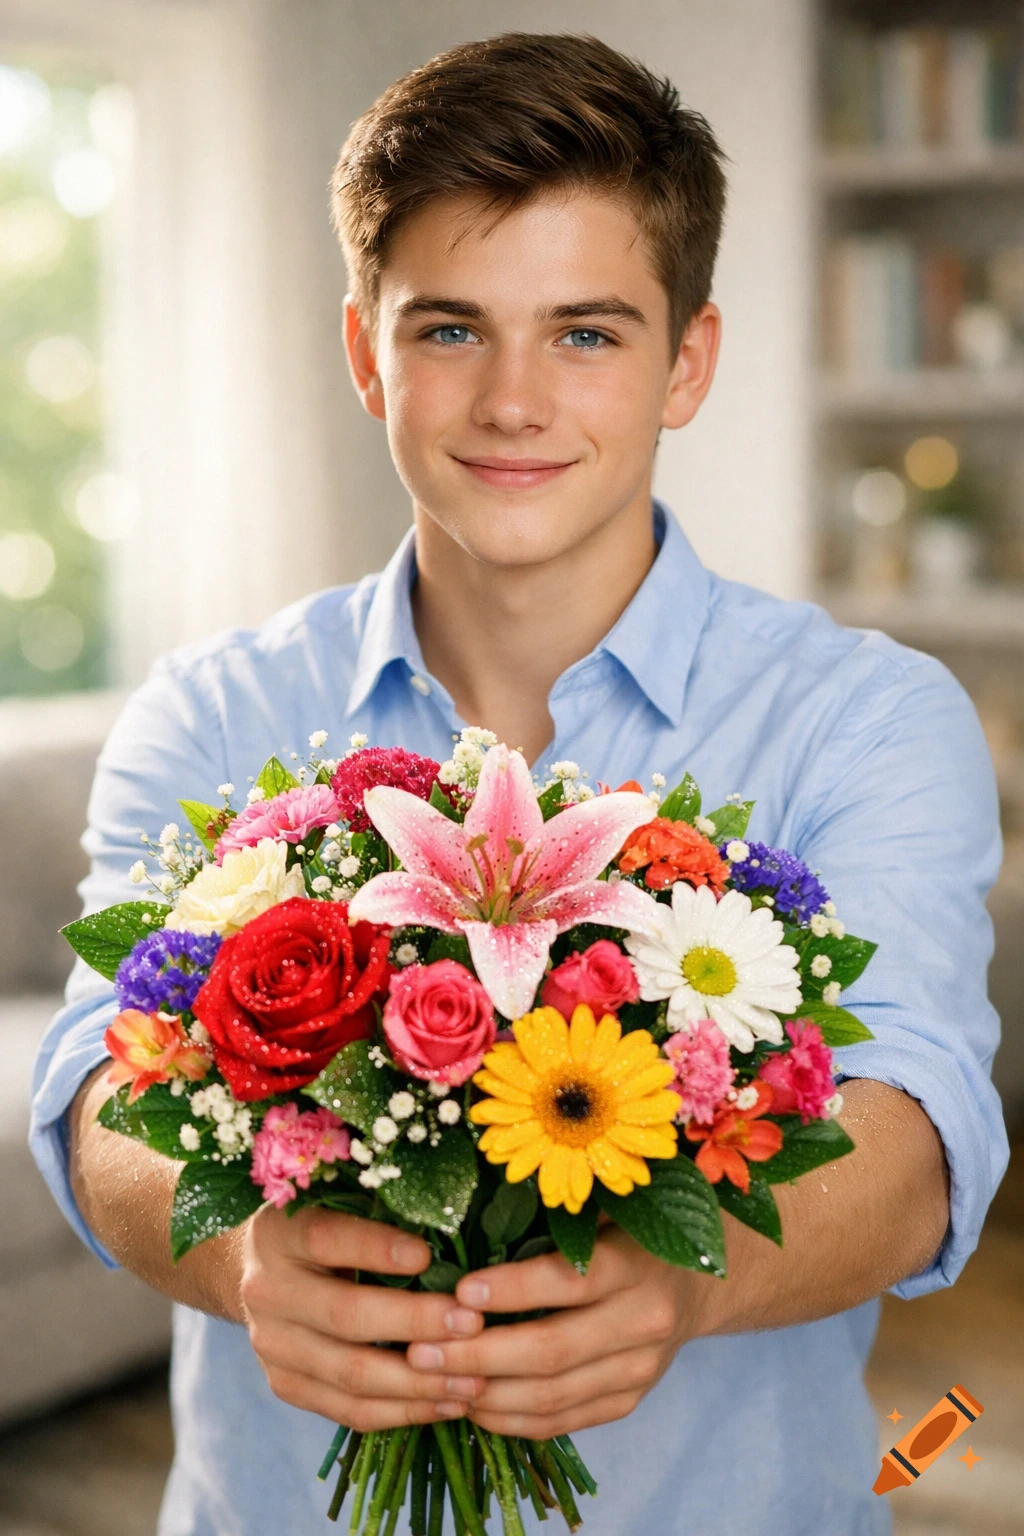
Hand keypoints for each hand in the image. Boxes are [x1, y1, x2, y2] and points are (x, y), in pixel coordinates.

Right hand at [240, 1205, 486, 1430]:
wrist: (254, 1270)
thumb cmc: (320, 1230)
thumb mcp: (334, 1207)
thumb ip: (379, 1218)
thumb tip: (453, 1241)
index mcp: (281, 1234)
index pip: (327, 1240)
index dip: (377, 1249)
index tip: (428, 1255)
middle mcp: (267, 1291)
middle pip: (346, 1315)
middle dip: (416, 1323)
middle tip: (472, 1324)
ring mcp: (272, 1346)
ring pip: (351, 1375)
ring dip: (420, 1382)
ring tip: (472, 1379)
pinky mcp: (285, 1385)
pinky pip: (349, 1411)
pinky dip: (403, 1411)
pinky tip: (447, 1403)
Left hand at [405, 1226, 709, 1438]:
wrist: (697, 1285)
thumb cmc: (629, 1233)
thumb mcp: (600, 1211)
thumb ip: (551, 1223)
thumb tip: (465, 1229)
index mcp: (634, 1264)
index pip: (565, 1282)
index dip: (509, 1291)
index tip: (457, 1293)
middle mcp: (643, 1322)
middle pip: (550, 1351)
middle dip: (476, 1355)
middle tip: (420, 1351)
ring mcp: (638, 1370)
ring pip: (551, 1396)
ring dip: (485, 1395)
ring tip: (434, 1382)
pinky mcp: (628, 1402)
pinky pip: (562, 1422)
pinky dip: (510, 1420)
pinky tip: (471, 1405)